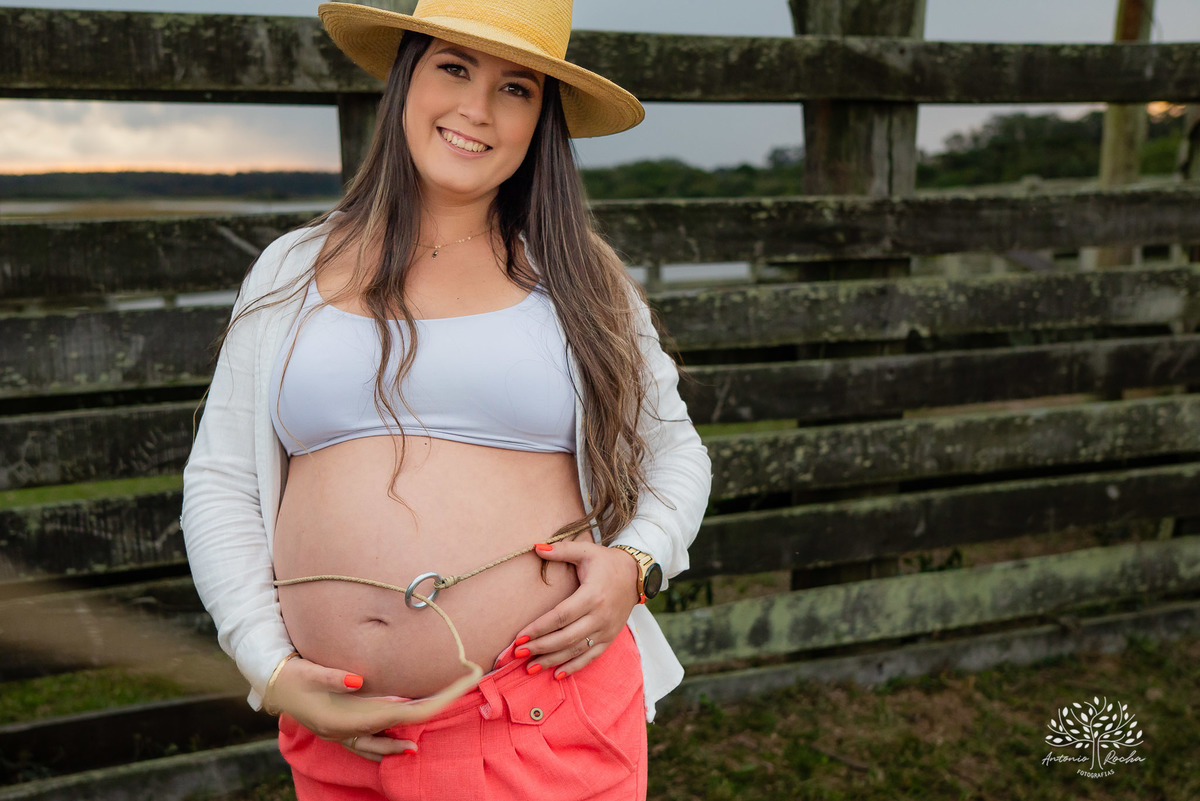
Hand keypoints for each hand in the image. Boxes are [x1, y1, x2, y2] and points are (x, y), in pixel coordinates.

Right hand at [270, 657, 417, 761]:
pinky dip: (375, 743)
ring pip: (367, 746)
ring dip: (388, 746)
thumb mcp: (310, 672)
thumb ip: (334, 677)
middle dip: (399, 740)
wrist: (270, 683)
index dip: (403, 715)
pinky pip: (358, 742)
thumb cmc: (292, 676)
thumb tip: (358, 680)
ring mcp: (333, 733)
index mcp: (334, 720)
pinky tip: (385, 740)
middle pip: (375, 740)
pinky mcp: (332, 728)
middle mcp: (336, 732)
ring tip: (410, 748)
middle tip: (420, 744)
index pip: (378, 720)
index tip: (424, 711)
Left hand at [517, 540, 639, 676]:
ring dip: (552, 660)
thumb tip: (536, 547)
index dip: (539, 628)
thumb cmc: (607, 562)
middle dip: (540, 647)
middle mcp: (600, 616)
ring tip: (530, 668)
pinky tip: (557, 674)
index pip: (561, 616)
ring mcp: (606, 629)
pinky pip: (591, 657)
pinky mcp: (610, 638)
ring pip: (576, 650)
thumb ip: (561, 550)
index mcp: (592, 595)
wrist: (636, 575)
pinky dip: (574, 667)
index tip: (519, 637)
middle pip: (566, 637)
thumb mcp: (586, 550)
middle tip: (518, 654)